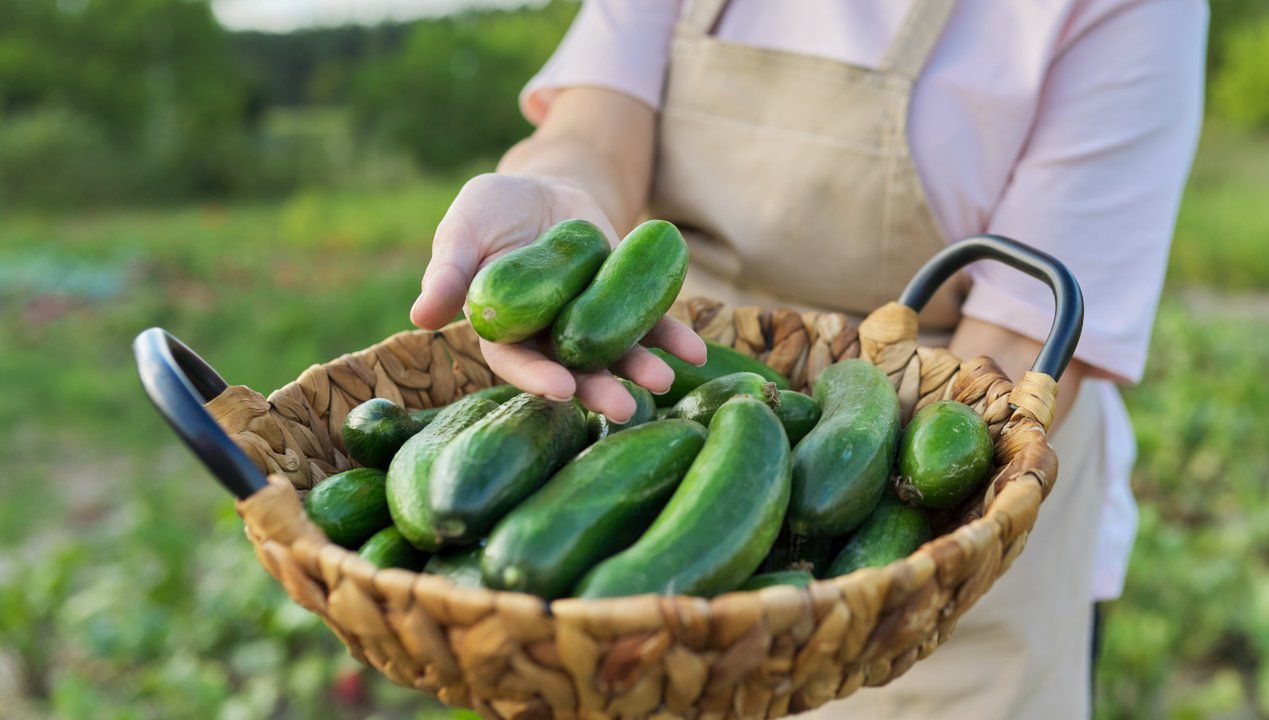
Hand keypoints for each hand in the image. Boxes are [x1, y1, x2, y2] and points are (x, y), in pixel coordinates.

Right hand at [410, 173, 705, 421]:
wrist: (543, 189)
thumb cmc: (492, 211)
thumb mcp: (465, 230)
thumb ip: (448, 272)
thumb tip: (420, 317)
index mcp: (505, 331)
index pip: (517, 362)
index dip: (536, 377)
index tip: (559, 389)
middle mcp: (549, 340)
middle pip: (572, 370)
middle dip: (598, 389)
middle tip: (626, 409)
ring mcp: (590, 325)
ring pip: (615, 354)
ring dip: (639, 368)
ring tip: (665, 381)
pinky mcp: (623, 304)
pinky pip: (650, 325)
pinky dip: (672, 337)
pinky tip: (695, 349)